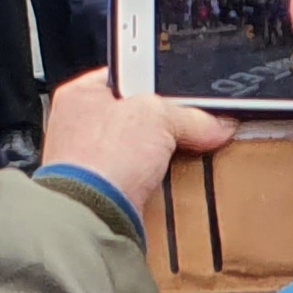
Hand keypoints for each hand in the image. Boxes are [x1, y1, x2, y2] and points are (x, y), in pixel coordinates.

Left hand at [38, 71, 240, 201]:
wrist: (92, 216)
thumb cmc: (100, 160)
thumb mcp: (159, 117)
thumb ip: (190, 116)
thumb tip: (214, 124)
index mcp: (81, 95)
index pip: (126, 76)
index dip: (157, 82)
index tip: (182, 92)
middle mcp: (78, 128)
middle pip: (135, 117)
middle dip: (162, 126)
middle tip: (186, 128)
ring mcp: (88, 163)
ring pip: (138, 153)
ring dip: (159, 159)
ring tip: (176, 159)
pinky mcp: (101, 195)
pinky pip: (138, 182)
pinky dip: (153, 185)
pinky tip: (164, 184)